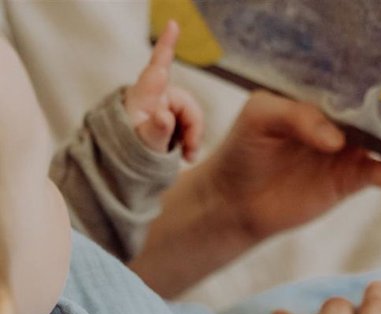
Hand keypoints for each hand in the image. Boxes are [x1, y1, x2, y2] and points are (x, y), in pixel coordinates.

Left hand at [123, 20, 203, 159]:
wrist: (127, 163)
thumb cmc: (130, 151)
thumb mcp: (144, 145)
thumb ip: (156, 130)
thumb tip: (165, 116)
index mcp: (144, 98)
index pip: (157, 68)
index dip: (166, 45)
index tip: (172, 24)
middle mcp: (156, 98)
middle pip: (186, 103)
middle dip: (193, 128)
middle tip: (189, 153)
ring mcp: (164, 107)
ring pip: (192, 115)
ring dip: (194, 137)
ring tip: (186, 157)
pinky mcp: (171, 117)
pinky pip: (190, 124)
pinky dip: (192, 140)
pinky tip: (186, 154)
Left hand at [197, 90, 380, 242]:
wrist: (235, 201)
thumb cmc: (243, 151)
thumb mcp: (261, 116)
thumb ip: (296, 116)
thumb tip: (336, 140)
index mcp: (317, 98)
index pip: (350, 83)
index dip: (371, 79)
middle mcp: (336, 122)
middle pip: (374, 111)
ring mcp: (345, 153)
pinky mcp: (347, 182)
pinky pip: (376, 174)